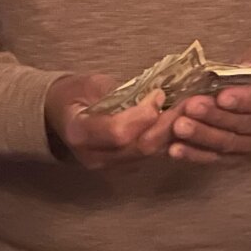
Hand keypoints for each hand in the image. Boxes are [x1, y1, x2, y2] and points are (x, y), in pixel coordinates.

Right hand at [44, 74, 178, 168]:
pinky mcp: (122, 167)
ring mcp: (109, 166)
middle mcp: (94, 156)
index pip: (119, 132)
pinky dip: (169, 139)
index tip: (158, 93)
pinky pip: (151, 156)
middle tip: (188, 103)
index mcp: (79, 133)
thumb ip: (119, 92)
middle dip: (168, 124)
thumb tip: (154, 95)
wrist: (56, 116)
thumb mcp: (89, 84)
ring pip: (151, 154)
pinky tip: (185, 123)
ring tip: (194, 112)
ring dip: (174, 133)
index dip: (144, 114)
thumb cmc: (72, 94)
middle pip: (140, 147)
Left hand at [170, 54, 250, 163]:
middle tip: (191, 107)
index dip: (243, 100)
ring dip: (201, 136)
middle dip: (214, 117)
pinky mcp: (238, 159)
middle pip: (242, 125)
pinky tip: (176, 149)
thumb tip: (245, 66)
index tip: (222, 96)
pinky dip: (195, 154)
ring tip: (179, 126)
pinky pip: (216, 158)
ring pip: (227, 144)